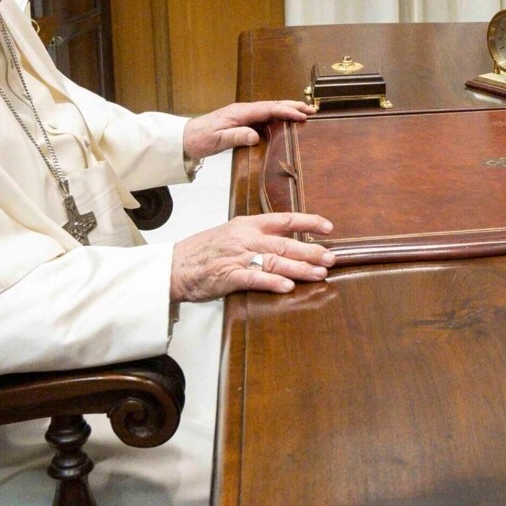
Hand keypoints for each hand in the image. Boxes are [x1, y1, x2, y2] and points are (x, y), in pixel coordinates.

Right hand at [171, 212, 335, 301]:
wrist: (174, 265)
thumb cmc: (204, 251)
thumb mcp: (232, 233)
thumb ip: (258, 235)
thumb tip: (287, 240)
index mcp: (247, 224)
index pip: (284, 219)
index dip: (308, 222)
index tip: (328, 227)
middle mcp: (245, 238)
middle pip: (284, 243)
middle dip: (311, 251)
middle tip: (331, 258)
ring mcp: (237, 257)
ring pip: (274, 260)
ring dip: (299, 268)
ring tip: (319, 273)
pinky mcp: (228, 276)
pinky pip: (254, 278)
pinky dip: (272, 282)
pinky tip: (287, 286)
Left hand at [183, 101, 313, 159]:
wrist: (186, 138)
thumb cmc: (200, 138)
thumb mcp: (217, 140)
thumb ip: (236, 136)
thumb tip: (256, 135)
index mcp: (240, 112)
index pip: (268, 109)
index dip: (286, 111)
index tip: (302, 116)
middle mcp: (244, 110)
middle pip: (272, 105)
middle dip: (293, 106)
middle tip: (311, 110)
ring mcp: (243, 115)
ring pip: (270, 109)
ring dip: (288, 110)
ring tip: (305, 113)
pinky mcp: (242, 121)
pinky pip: (264, 116)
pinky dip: (278, 116)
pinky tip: (286, 121)